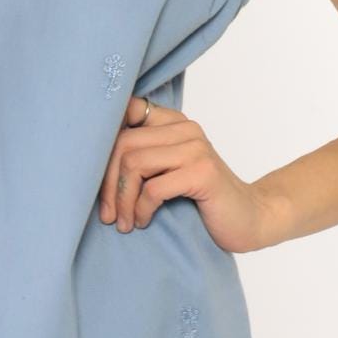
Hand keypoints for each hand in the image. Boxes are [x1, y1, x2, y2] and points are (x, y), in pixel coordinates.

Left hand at [96, 94, 277, 252]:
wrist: (249, 220)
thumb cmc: (202, 200)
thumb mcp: (168, 172)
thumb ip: (143, 157)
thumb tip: (88, 164)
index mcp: (174, 123)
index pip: (124, 114)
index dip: (102, 144)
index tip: (91, 177)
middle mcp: (185, 129)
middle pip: (122, 144)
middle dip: (107, 183)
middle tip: (107, 215)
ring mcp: (195, 149)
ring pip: (134, 165)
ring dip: (122, 200)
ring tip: (124, 223)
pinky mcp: (202, 173)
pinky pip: (153, 188)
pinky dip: (141, 209)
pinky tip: (143, 222)